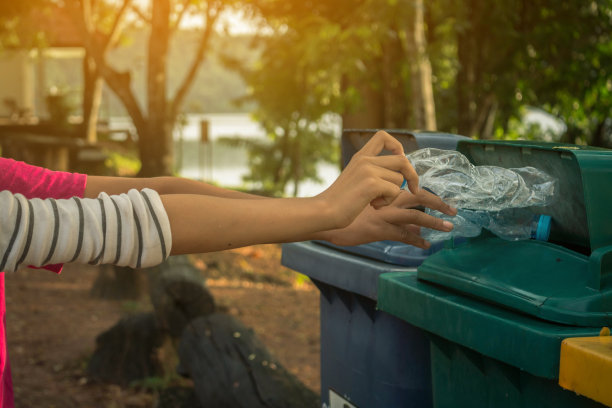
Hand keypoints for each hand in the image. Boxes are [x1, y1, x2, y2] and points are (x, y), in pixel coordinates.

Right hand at [316, 130, 418, 228]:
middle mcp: (365, 160)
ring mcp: (368, 170)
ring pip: (399, 179)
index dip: (397, 146)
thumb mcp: (355, 178)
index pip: (383, 136)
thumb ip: (373, 172)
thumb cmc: (340, 201)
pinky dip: (388, 202)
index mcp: (360, 156)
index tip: (400, 160)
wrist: (324, 211)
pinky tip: (373, 205)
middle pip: (402, 160)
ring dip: (393, 194)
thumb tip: (400, 174)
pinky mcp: (371, 184)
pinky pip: (395, 191)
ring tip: (376, 202)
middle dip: (412, 175)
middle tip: (413, 189)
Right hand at [324, 186, 456, 248]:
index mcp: (381, 184)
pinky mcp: (380, 227)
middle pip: (419, 195)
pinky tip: (426, 245)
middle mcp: (385, 197)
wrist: (325, 213)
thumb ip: (378, 199)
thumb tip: (390, 201)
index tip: (429, 193)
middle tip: (453, 209)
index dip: (421, 185)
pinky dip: (417, 240)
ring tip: (449, 227)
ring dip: (436, 222)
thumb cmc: (338, 206)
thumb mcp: (359, 197)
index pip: (408, 181)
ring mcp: (384, 212)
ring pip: (417, 215)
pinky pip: (405, 234)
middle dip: (438, 202)